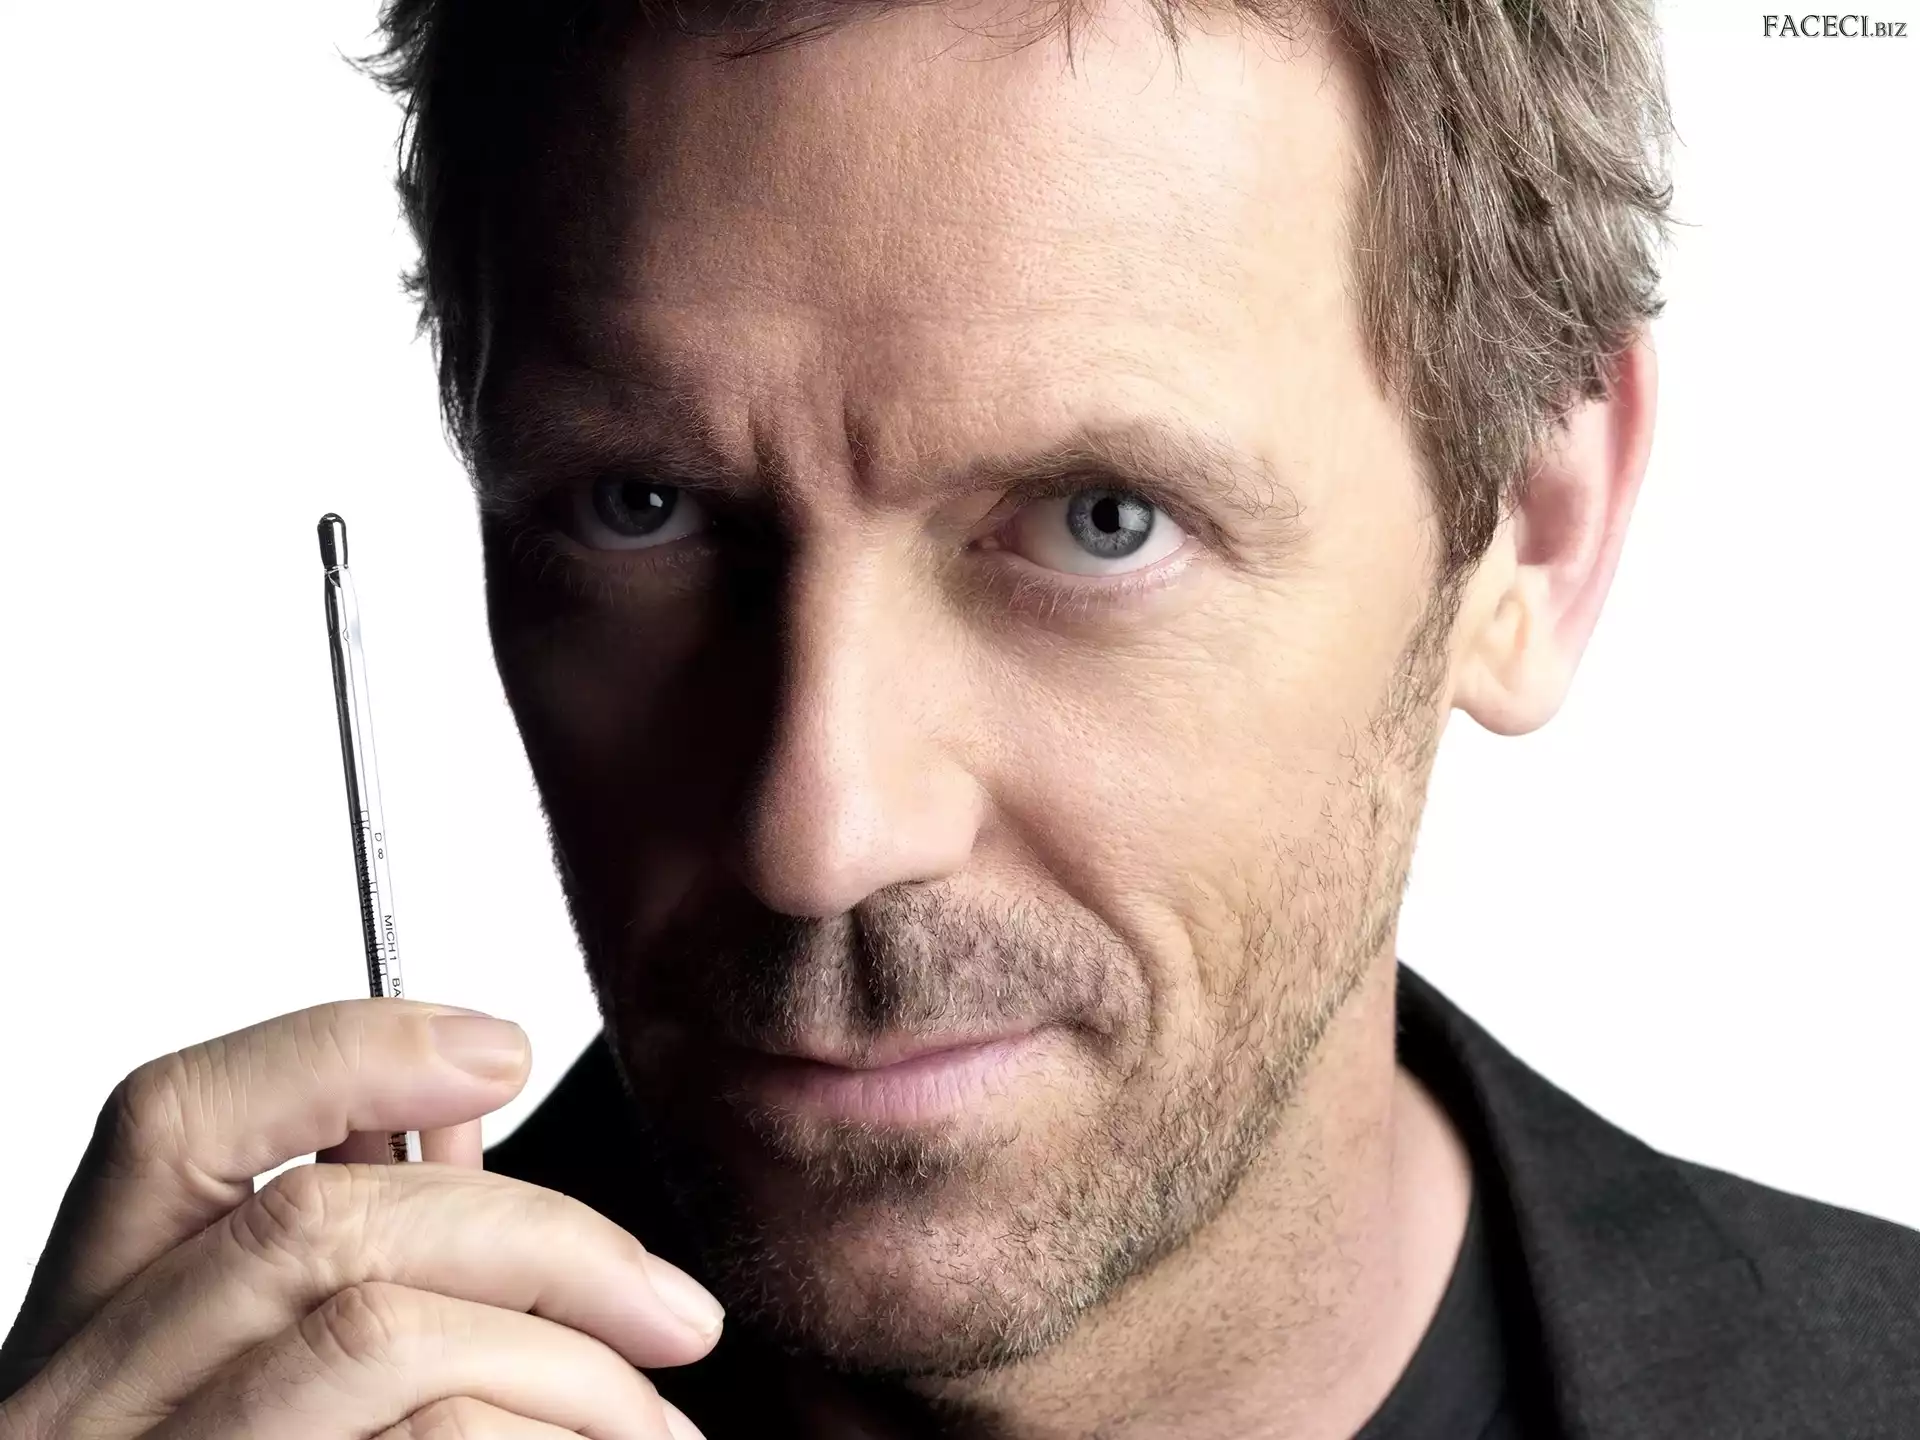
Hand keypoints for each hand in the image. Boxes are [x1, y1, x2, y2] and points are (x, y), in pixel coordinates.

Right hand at [0, 1000, 720, 1438]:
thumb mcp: (268, 1384)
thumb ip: (353, 1257)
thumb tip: (463, 1118)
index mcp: (89, 1335)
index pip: (171, 1117)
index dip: (343, 1052)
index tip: (504, 1046)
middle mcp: (76, 1414)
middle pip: (321, 1223)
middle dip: (547, 1237)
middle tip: (679, 1313)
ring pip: (387, 1338)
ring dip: (573, 1371)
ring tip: (659, 1431)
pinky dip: (550, 1439)